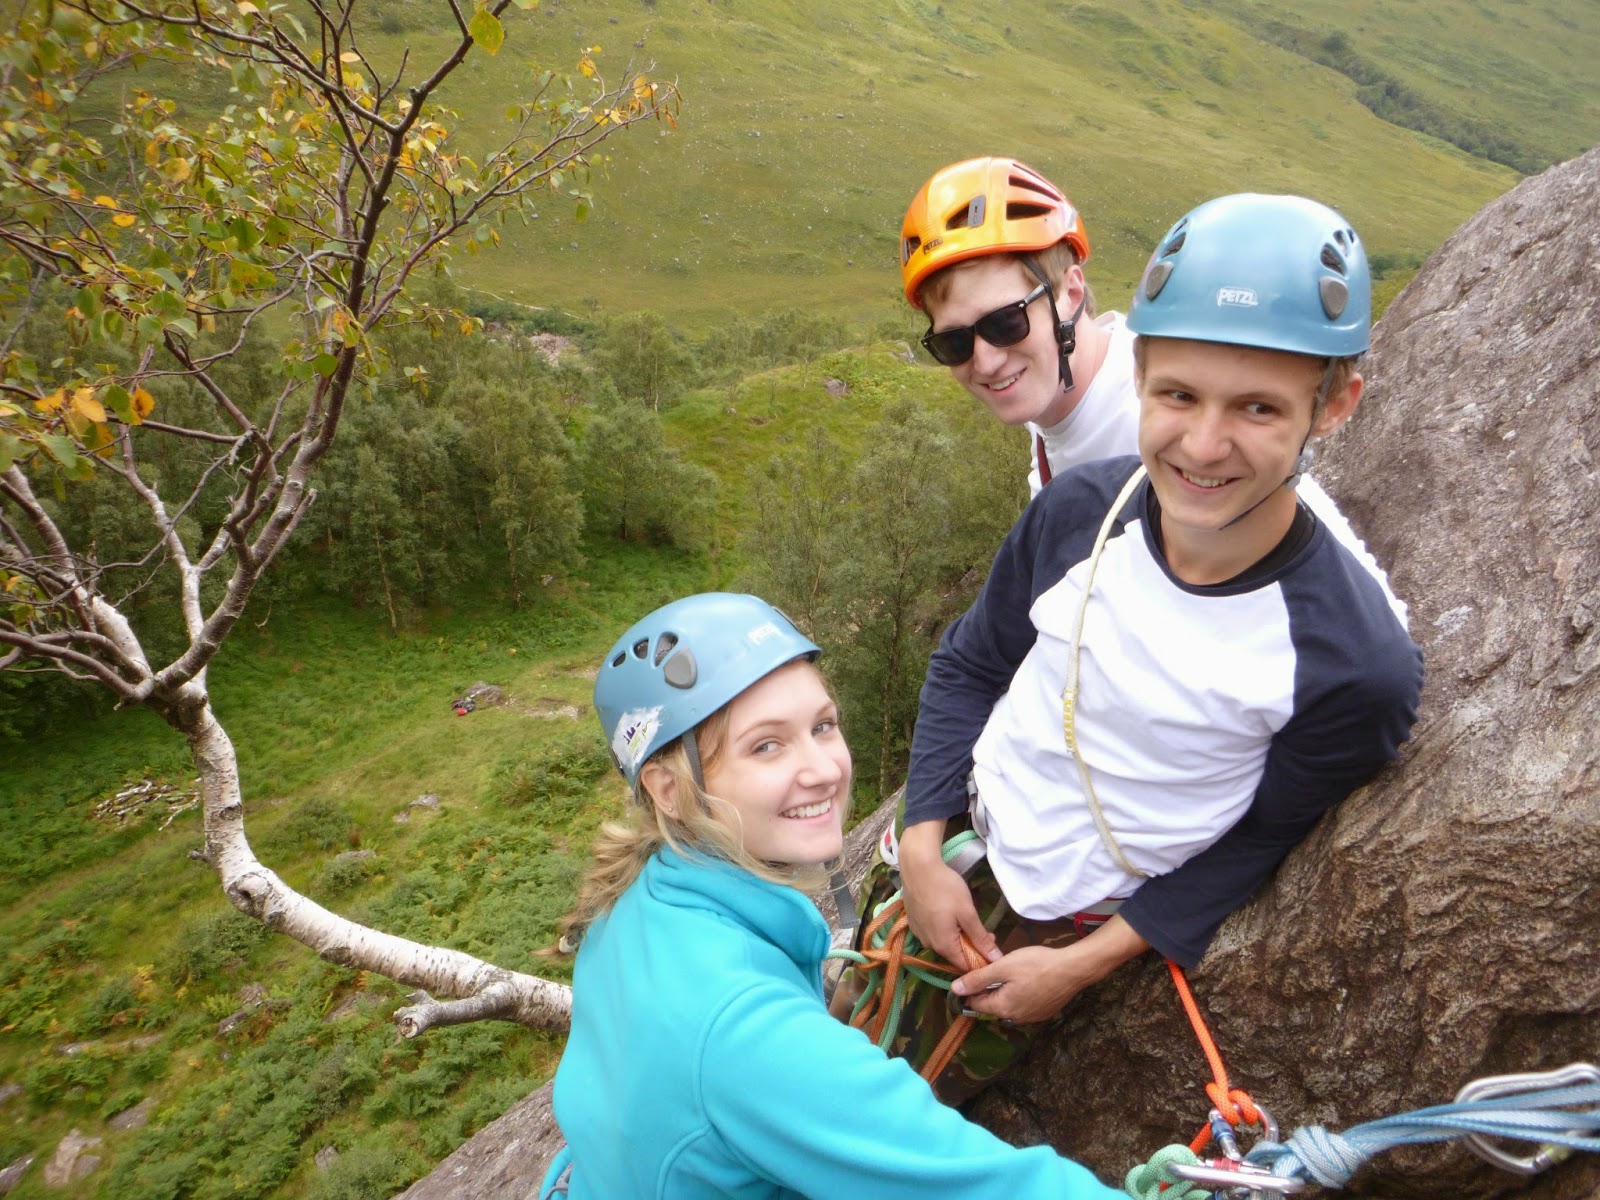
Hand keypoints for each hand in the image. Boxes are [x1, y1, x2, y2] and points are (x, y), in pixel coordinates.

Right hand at [897, 821, 1000, 968]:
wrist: (917, 867)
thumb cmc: (945, 888)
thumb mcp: (967, 913)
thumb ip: (981, 938)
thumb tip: (996, 958)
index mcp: (943, 946)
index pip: (965, 967)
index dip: (981, 960)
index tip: (991, 945)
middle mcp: (928, 945)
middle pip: (954, 956)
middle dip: (971, 947)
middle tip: (984, 930)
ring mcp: (919, 934)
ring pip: (943, 944)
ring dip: (958, 938)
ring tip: (967, 919)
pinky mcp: (914, 923)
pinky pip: (933, 934)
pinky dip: (945, 930)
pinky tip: (950, 914)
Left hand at [950, 915, 1151, 1023]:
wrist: (1072, 969)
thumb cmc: (1036, 965)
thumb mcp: (1003, 967)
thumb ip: (978, 979)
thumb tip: (955, 989)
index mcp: (1002, 1008)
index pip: (975, 1004)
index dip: (971, 988)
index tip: (975, 972)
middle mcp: (1015, 1018)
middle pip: (992, 1005)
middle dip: (989, 988)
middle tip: (996, 967)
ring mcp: (1031, 1017)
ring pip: (1008, 1005)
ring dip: (1004, 991)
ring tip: (1011, 972)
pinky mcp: (1043, 1013)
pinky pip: (1023, 1005)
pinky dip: (1020, 994)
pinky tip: (1026, 979)